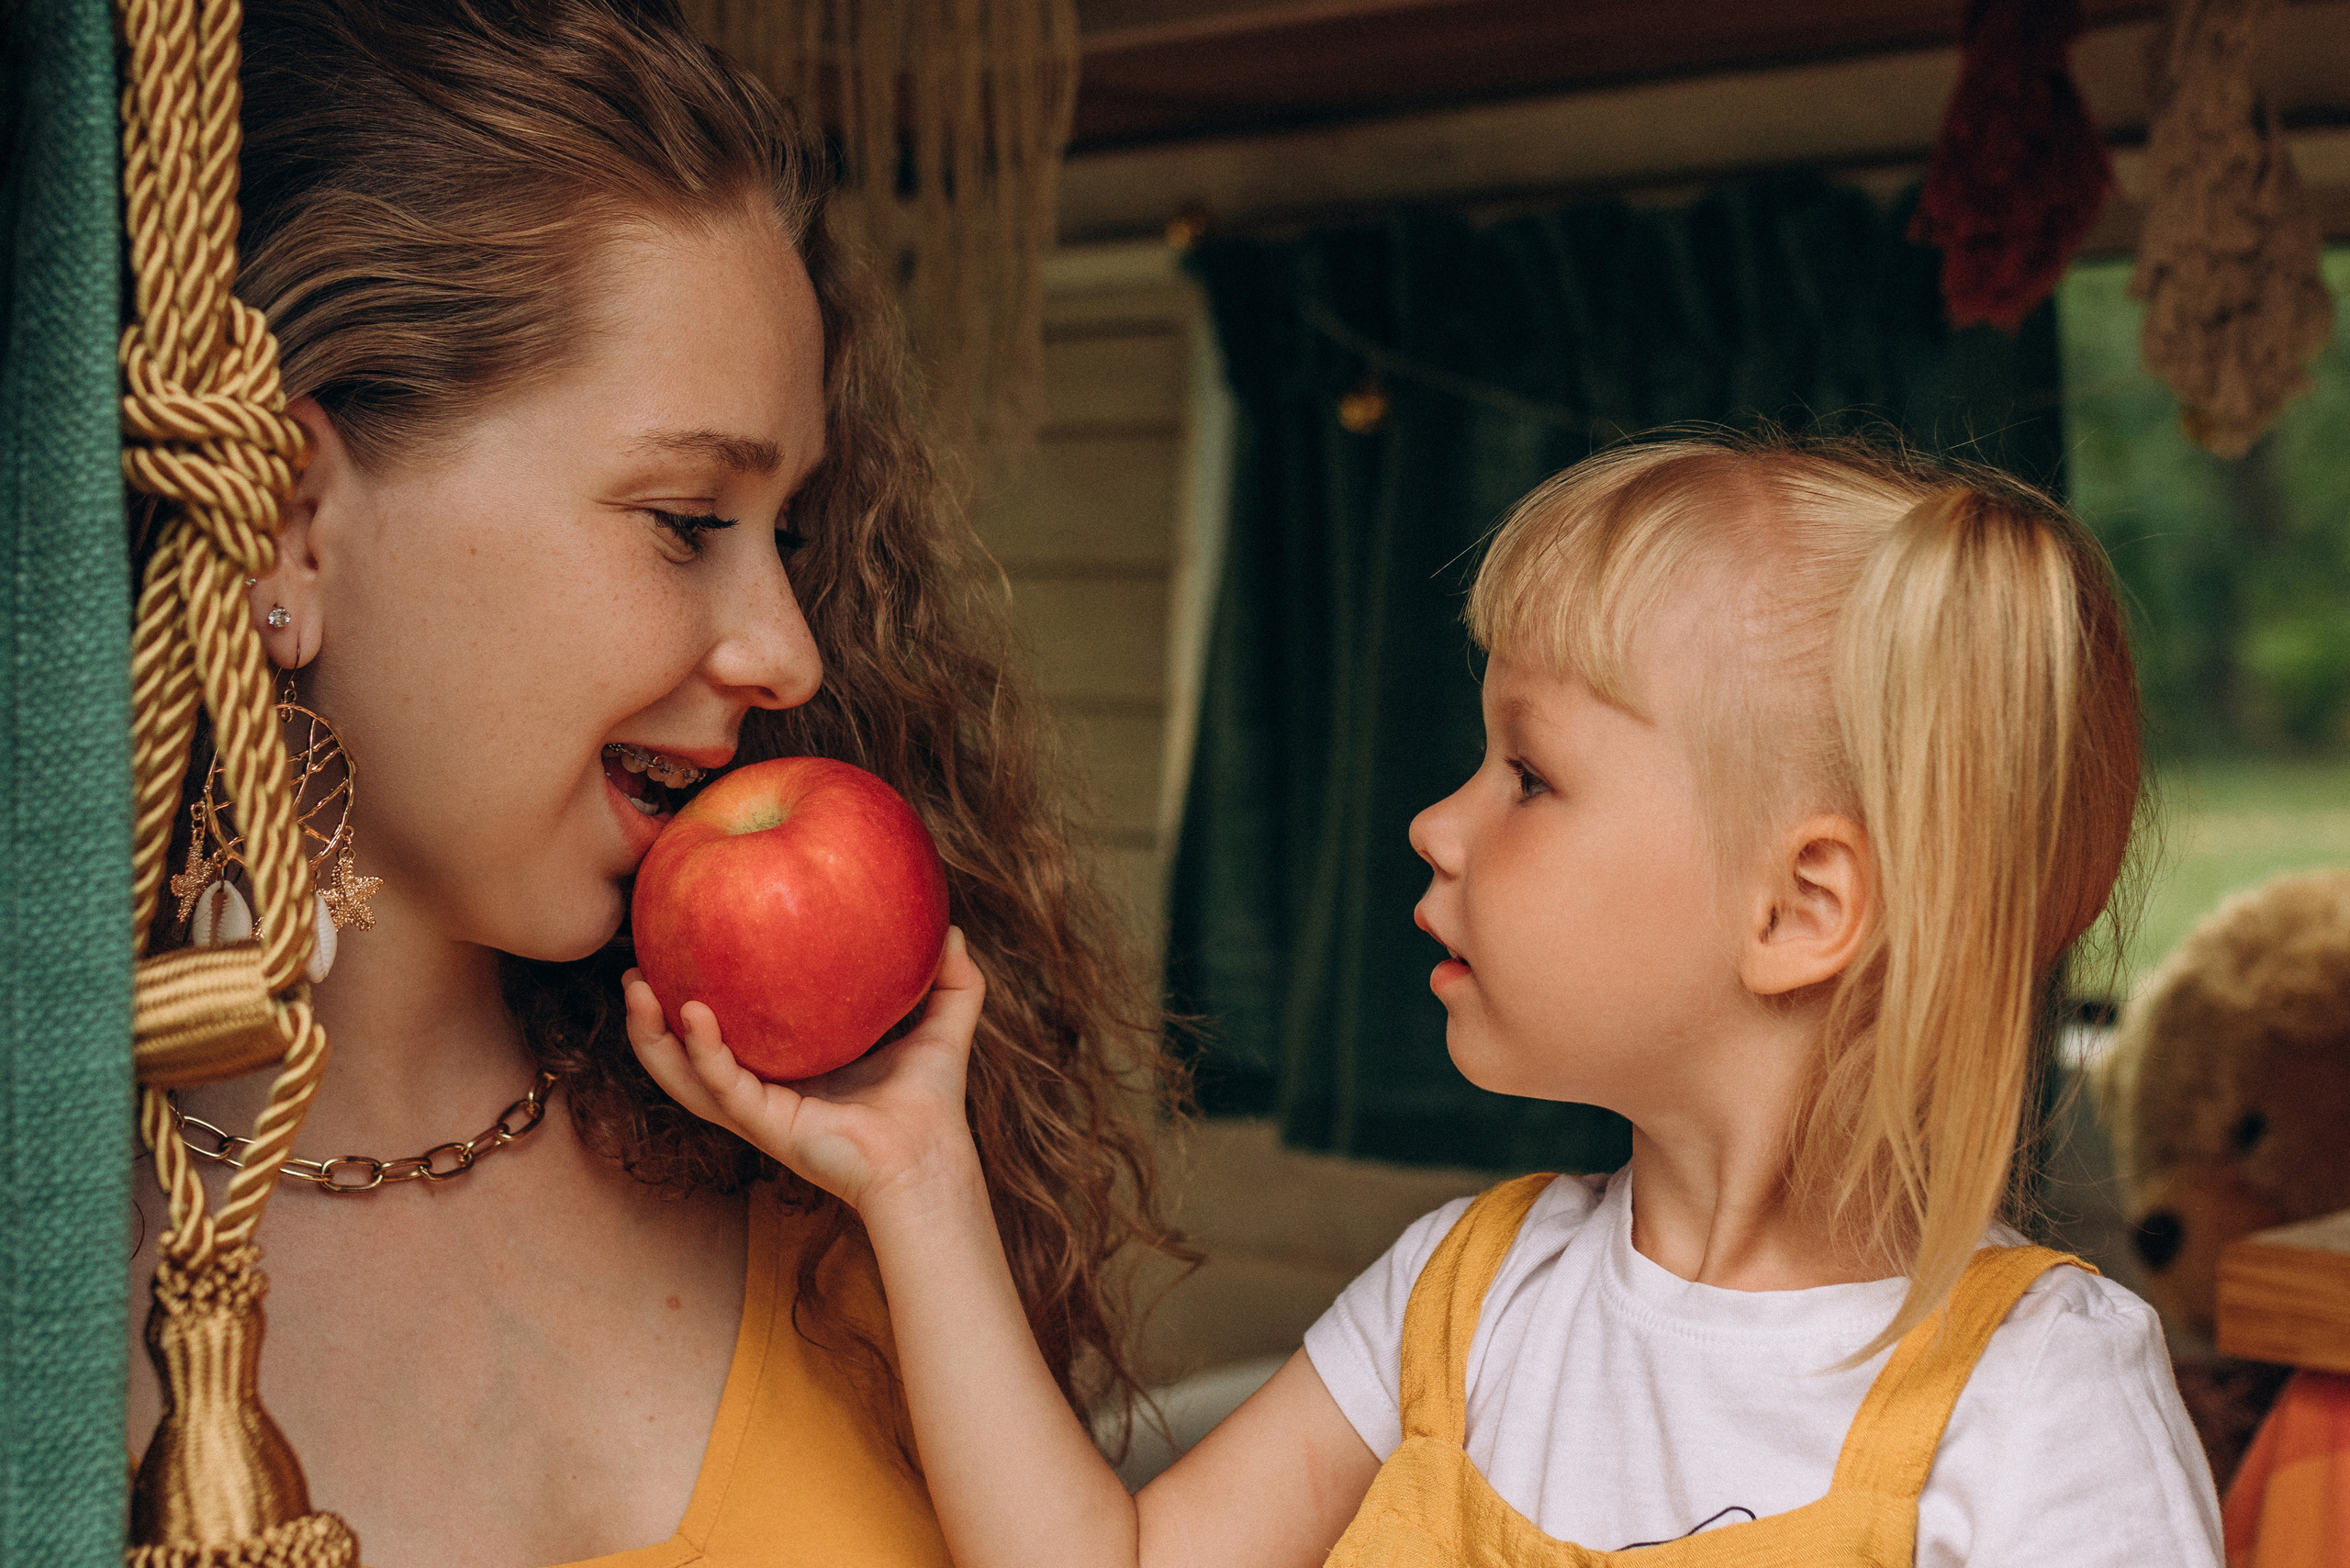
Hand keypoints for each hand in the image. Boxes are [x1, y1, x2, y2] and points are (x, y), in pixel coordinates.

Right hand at [624, 928, 986, 1215]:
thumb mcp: (942, 1026)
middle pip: (686, 1053)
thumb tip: (953, 928)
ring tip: (635, 987)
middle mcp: (762, 1088)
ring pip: (683, 1075)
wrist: (930, 1159)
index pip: (728, 1029)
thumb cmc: (930, 1103)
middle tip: (634, 966)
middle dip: (651, 1014)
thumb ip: (952, 979)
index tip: (676, 947)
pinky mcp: (765, 1126)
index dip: (695, 992)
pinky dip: (701, 1052)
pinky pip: (721, 1087)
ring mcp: (758, 1110)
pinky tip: (692, 1013)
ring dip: (651, 1035)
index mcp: (788, 1067)